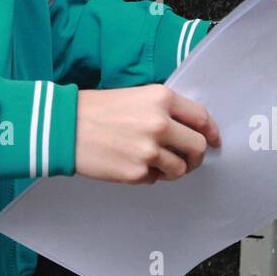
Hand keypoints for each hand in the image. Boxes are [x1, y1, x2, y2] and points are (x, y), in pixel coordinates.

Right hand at [75, 84, 219, 184]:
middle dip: (196, 156)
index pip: (201, 118)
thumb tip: (189, 129)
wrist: (64, 127)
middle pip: (198, 147)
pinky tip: (132, 164)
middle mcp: (160, 123)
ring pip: (180, 168)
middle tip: (187, 159)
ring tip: (155, 163)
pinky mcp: (137, 172)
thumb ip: (164, 110)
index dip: (211, 132)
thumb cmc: (95, 110)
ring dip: (173, 169)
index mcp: (161, 99)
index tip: (213, 140)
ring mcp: (149, 150)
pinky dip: (149, 176)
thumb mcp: (135, 96)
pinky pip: (156, 179)